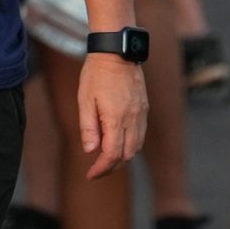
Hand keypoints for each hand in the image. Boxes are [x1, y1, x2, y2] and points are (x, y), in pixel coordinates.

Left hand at [78, 53, 147, 177]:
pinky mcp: (144, 109)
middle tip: (96, 171)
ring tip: (105, 161)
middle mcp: (133, 120)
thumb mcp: (85, 99)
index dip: (101, 169)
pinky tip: (119, 145)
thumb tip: (90, 151)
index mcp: (117, 119)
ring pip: (136, 147)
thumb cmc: (96, 74)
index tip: (90, 175)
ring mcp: (141, 115)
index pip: (112, 154)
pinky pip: (140, 135)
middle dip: (111, 167)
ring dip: (122, 158)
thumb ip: (88, 127)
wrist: (117, 53)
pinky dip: (130, 146)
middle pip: (126, 155)